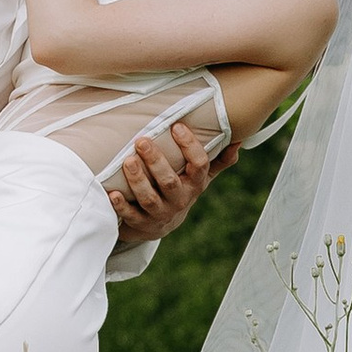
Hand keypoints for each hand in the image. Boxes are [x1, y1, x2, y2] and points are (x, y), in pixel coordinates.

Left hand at [111, 117, 227, 243]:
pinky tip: (113, 193)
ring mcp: (160, 213)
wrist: (161, 224)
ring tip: (127, 161)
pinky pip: (131, 216)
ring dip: (138, 180)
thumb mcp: (201, 177)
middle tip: (142, 141)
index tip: (177, 126)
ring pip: (149, 199)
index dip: (190, 147)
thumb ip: (218, 160)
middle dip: (156, 162)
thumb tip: (238, 140)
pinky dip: (122, 206)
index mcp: (195, 184)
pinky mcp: (141, 224)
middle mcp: (180, 199)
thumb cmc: (181, 189)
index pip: (199, 165)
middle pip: (170, 182)